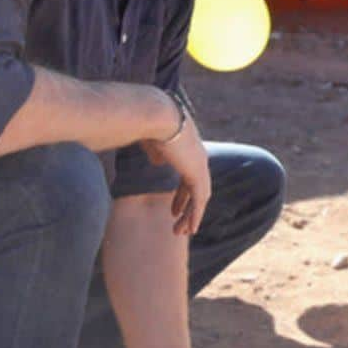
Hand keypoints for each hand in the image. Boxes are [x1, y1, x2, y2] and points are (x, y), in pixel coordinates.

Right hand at [142, 115, 210, 235]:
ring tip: (181, 232)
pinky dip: (195, 214)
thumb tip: (158, 161)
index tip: (174, 210)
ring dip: (191, 216)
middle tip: (179, 223)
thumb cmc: (146, 123)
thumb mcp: (150, 139)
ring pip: (200, 196)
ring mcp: (200, 164)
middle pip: (198, 188)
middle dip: (188, 208)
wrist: (154, 115)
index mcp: (188, 148)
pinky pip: (199, 199)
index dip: (183, 195)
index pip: (190, 176)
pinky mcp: (197, 172)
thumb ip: (156, 151)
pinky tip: (190, 228)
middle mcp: (198, 156)